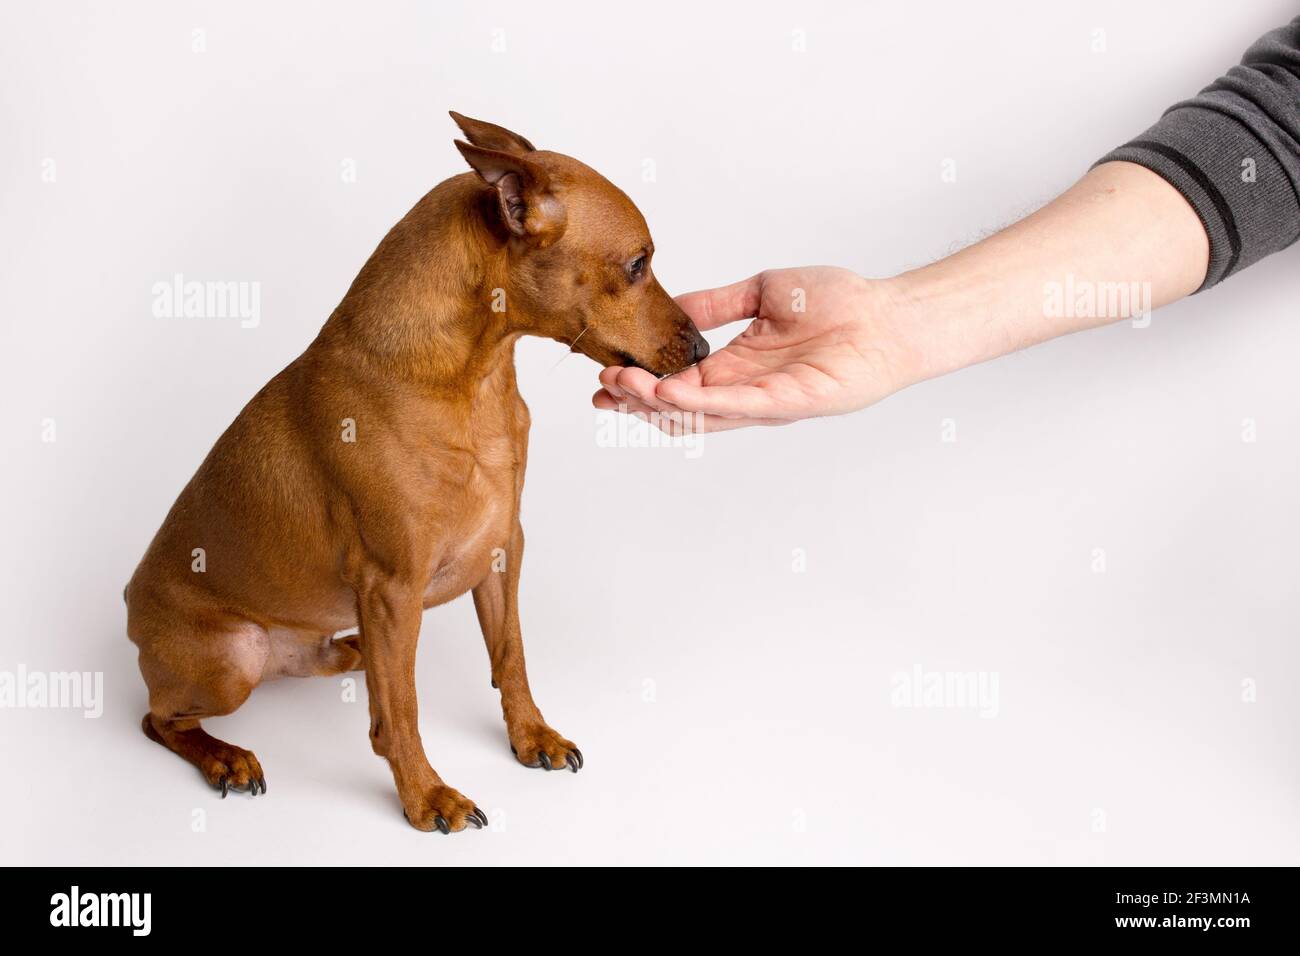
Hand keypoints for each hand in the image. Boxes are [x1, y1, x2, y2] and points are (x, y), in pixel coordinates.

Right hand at [592, 267, 912, 432]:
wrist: (888, 314)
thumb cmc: (839, 302)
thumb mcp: (762, 292)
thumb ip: (717, 304)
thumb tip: (674, 307)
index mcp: (734, 365)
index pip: (675, 381)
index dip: (639, 381)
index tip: (604, 373)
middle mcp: (744, 390)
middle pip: (677, 407)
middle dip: (635, 400)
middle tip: (601, 388)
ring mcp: (763, 402)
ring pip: (698, 414)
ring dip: (655, 404)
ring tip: (620, 388)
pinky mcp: (786, 404)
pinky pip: (734, 406)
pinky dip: (697, 402)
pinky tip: (666, 392)